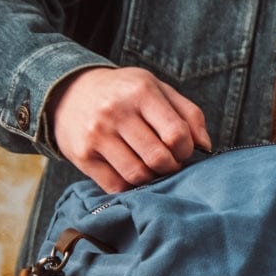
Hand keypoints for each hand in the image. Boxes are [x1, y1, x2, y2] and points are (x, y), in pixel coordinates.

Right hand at [49, 66, 211, 191]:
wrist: (70, 92)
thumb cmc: (125, 93)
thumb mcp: (157, 89)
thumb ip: (189, 114)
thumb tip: (205, 146)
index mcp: (141, 92)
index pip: (176, 134)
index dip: (186, 149)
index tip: (182, 150)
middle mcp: (115, 112)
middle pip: (158, 158)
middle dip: (171, 166)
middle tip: (168, 162)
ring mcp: (96, 135)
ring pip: (138, 175)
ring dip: (151, 178)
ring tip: (150, 166)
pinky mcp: (82, 155)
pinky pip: (115, 186)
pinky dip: (129, 185)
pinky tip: (131, 172)